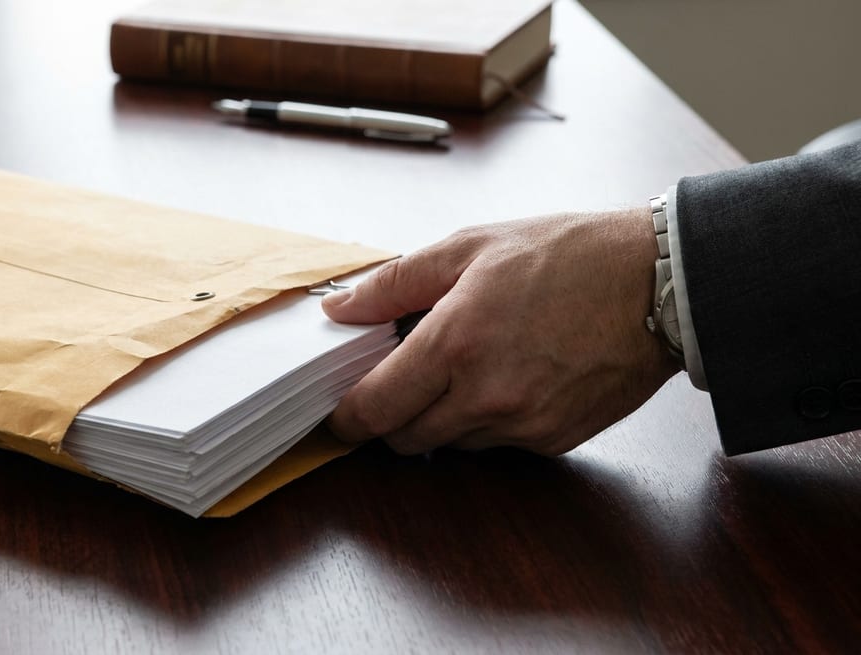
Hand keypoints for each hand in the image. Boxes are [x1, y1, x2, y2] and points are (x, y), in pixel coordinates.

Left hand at [322, 208, 680, 455]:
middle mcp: (486, 395)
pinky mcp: (554, 439)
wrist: (660, 283)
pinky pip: (498, 444)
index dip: (347, 416)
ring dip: (441, 416)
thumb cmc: (567, 254)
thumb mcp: (470, 246)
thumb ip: (395, 282)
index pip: (375, 407)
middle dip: (390, 416)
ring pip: (451, 443)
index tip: (338, 412)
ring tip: (466, 366)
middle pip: (404, 438)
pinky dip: (488, 420)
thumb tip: (340, 309)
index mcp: (456, 342)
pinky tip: (508, 377)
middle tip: (398, 381)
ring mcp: (523, 424)